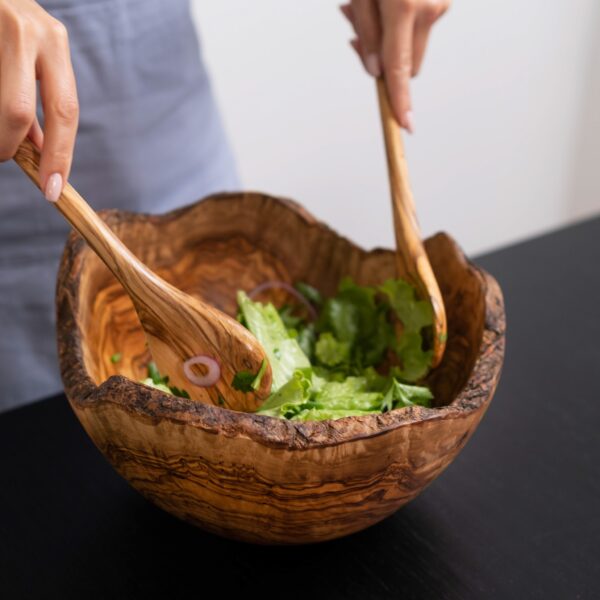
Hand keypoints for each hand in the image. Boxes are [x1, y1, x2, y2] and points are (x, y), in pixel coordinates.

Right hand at [0, 0, 78, 200]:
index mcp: (52, 42)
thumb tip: (41, 152)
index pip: (64, 111)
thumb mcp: (31, 55)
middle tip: (3, 158)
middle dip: (9, 145)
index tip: (53, 188)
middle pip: (18, 110)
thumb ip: (37, 98)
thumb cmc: (5, 24)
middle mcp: (27, 30)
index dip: (60, 155)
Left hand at [340, 0, 449, 132]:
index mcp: (404, 7)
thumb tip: (376, 71)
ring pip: (412, 47)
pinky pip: (419, 27)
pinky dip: (403, 22)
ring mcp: (440, 4)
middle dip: (383, 60)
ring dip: (392, 39)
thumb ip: (366, 32)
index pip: (399, 68)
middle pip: (407, 65)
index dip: (400, 100)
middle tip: (355, 29)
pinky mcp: (444, 0)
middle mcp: (428, 9)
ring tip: (374, 4)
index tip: (405, 124)